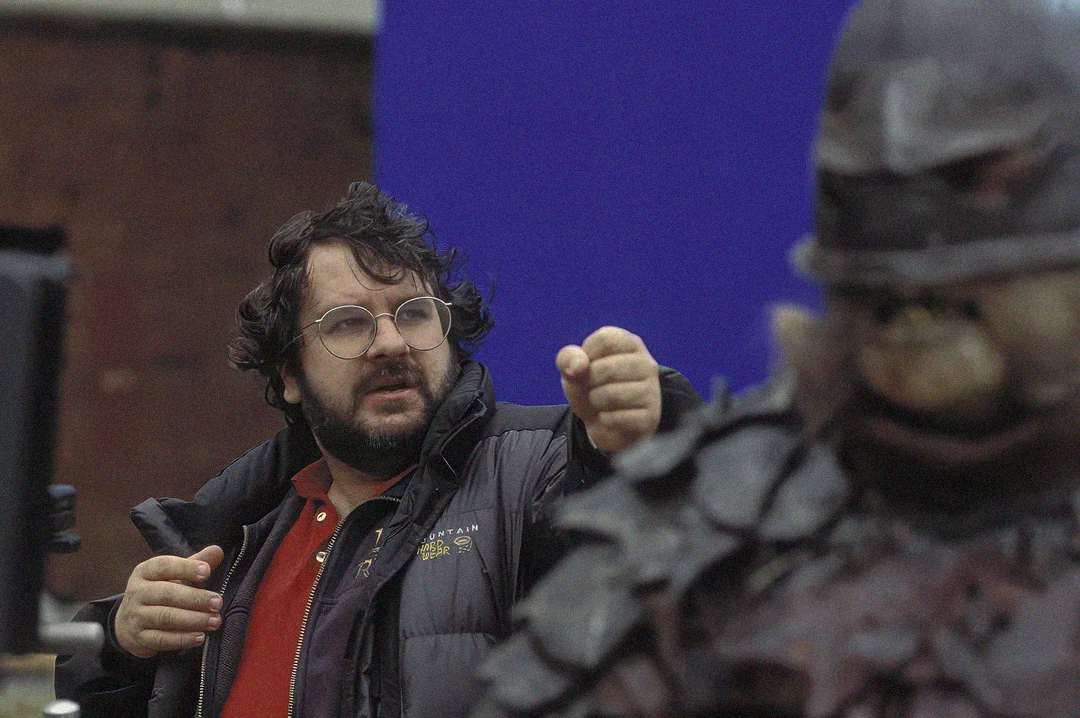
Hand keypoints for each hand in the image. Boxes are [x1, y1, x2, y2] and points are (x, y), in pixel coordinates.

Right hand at [114, 545, 224, 657]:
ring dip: (193, 620)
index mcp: (146, 571)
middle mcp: (137, 592)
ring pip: (165, 617)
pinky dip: (182, 639)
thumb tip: (218, 550)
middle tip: (218, 603)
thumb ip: (196, 562)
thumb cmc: (159, 591)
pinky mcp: (138, 638)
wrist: (127, 622)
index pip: (164, 566)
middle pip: (166, 593)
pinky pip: (161, 639)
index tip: (207, 571)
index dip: (186, 568)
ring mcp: (136, 616)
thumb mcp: (174, 574)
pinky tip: (200, 637)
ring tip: (214, 621)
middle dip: (195, 598)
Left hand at [557, 326, 660, 452]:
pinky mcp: (650, 416)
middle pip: (607, 368)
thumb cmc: (591, 387)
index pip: (605, 339)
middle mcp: (646, 364)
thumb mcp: (573, 368)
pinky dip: (604, 420)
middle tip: (591, 389)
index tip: (586, 366)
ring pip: (612, 395)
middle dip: (588, 382)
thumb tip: (578, 366)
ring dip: (595, 402)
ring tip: (599, 403)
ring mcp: (652, 391)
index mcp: (630, 344)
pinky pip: (617, 418)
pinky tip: (608, 417)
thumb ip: (568, 358)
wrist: (605, 423)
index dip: (586, 355)